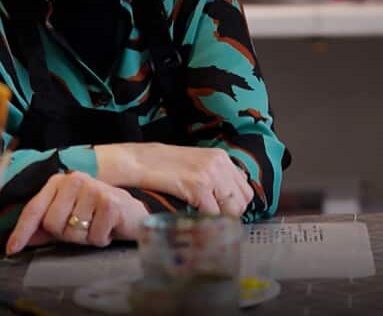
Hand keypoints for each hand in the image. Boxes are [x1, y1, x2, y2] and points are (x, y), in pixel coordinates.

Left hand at [6, 171, 148, 254]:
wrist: (133, 214)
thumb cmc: (97, 216)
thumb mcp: (68, 219)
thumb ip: (43, 228)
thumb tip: (17, 242)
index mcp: (59, 182)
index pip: (34, 209)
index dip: (22, 231)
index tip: (12, 249)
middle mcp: (75, 180)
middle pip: (52, 223)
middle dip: (65, 234)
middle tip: (83, 227)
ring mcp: (94, 189)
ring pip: (72, 232)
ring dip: (85, 238)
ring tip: (97, 226)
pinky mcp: (110, 203)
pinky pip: (93, 236)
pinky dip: (101, 239)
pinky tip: (108, 228)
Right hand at [118, 143, 253, 217]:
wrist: (137, 161)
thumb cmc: (162, 165)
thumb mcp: (194, 164)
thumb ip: (213, 176)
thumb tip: (228, 195)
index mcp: (221, 157)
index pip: (245, 189)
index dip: (235, 205)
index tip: (224, 215)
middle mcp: (220, 163)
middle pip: (243, 200)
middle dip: (231, 215)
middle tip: (215, 223)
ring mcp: (211, 174)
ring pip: (232, 209)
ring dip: (221, 221)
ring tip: (207, 226)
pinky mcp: (198, 186)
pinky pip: (213, 213)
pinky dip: (207, 223)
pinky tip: (197, 224)